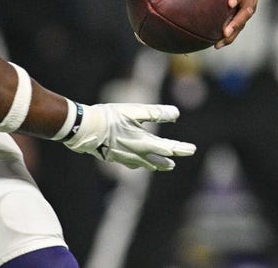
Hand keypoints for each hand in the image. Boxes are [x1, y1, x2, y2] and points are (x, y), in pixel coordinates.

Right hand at [63, 103, 195, 170]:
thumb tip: (176, 114)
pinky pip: (131, 164)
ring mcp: (125, 158)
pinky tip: (137, 162)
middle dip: (168, 161)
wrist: (85, 128)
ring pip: (144, 164)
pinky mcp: (114, 157)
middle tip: (175, 162)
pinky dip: (139, 163)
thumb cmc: (110, 117)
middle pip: (157, 160)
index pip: (169, 148)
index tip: (192, 149)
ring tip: (161, 165)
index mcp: (144, 142)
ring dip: (155, 165)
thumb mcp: (135, 111)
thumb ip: (156, 113)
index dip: (182, 148)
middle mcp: (136, 154)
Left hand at [184, 0, 262, 47]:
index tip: (230, 2)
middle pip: (247, 10)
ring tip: (219, 44)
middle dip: (237, 22)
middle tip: (226, 31)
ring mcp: (250, 4)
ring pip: (244, 21)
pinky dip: (230, 36)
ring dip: (233, 33)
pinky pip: (240, 25)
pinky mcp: (246, 11)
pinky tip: (216, 44)